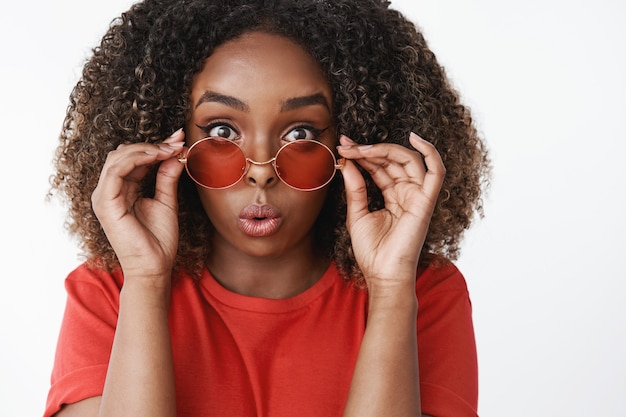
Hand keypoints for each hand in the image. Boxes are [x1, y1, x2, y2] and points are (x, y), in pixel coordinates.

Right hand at [91, 129, 185, 283]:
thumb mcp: (166, 200)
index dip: (156, 147)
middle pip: (124, 154)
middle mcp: (109, 191)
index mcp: (122, 190)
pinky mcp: (106, 203)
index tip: (179, 140)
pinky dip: (136, 159)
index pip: (134, 159)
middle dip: (152, 144)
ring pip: (118, 158)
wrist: (154, 266)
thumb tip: (177, 154)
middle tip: (177, 142)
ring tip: (169, 149)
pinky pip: (116, 171)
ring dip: (146, 149)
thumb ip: (167, 177)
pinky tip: (156, 156)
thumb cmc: (158, 240)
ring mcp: (104, 197)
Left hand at [337, 132, 444, 292]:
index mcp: (393, 196)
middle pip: (392, 160)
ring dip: (383, 150)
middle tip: (346, 145)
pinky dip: (431, 153)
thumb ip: (355, 188)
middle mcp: (407, 193)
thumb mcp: (357, 215)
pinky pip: (436, 173)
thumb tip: (347, 164)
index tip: (342, 146)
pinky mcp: (426, 202)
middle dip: (368, 149)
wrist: (382, 275)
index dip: (362, 154)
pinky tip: (415, 138)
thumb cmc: (372, 252)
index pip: (380, 167)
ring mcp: (418, 197)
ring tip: (359, 148)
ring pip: (408, 160)